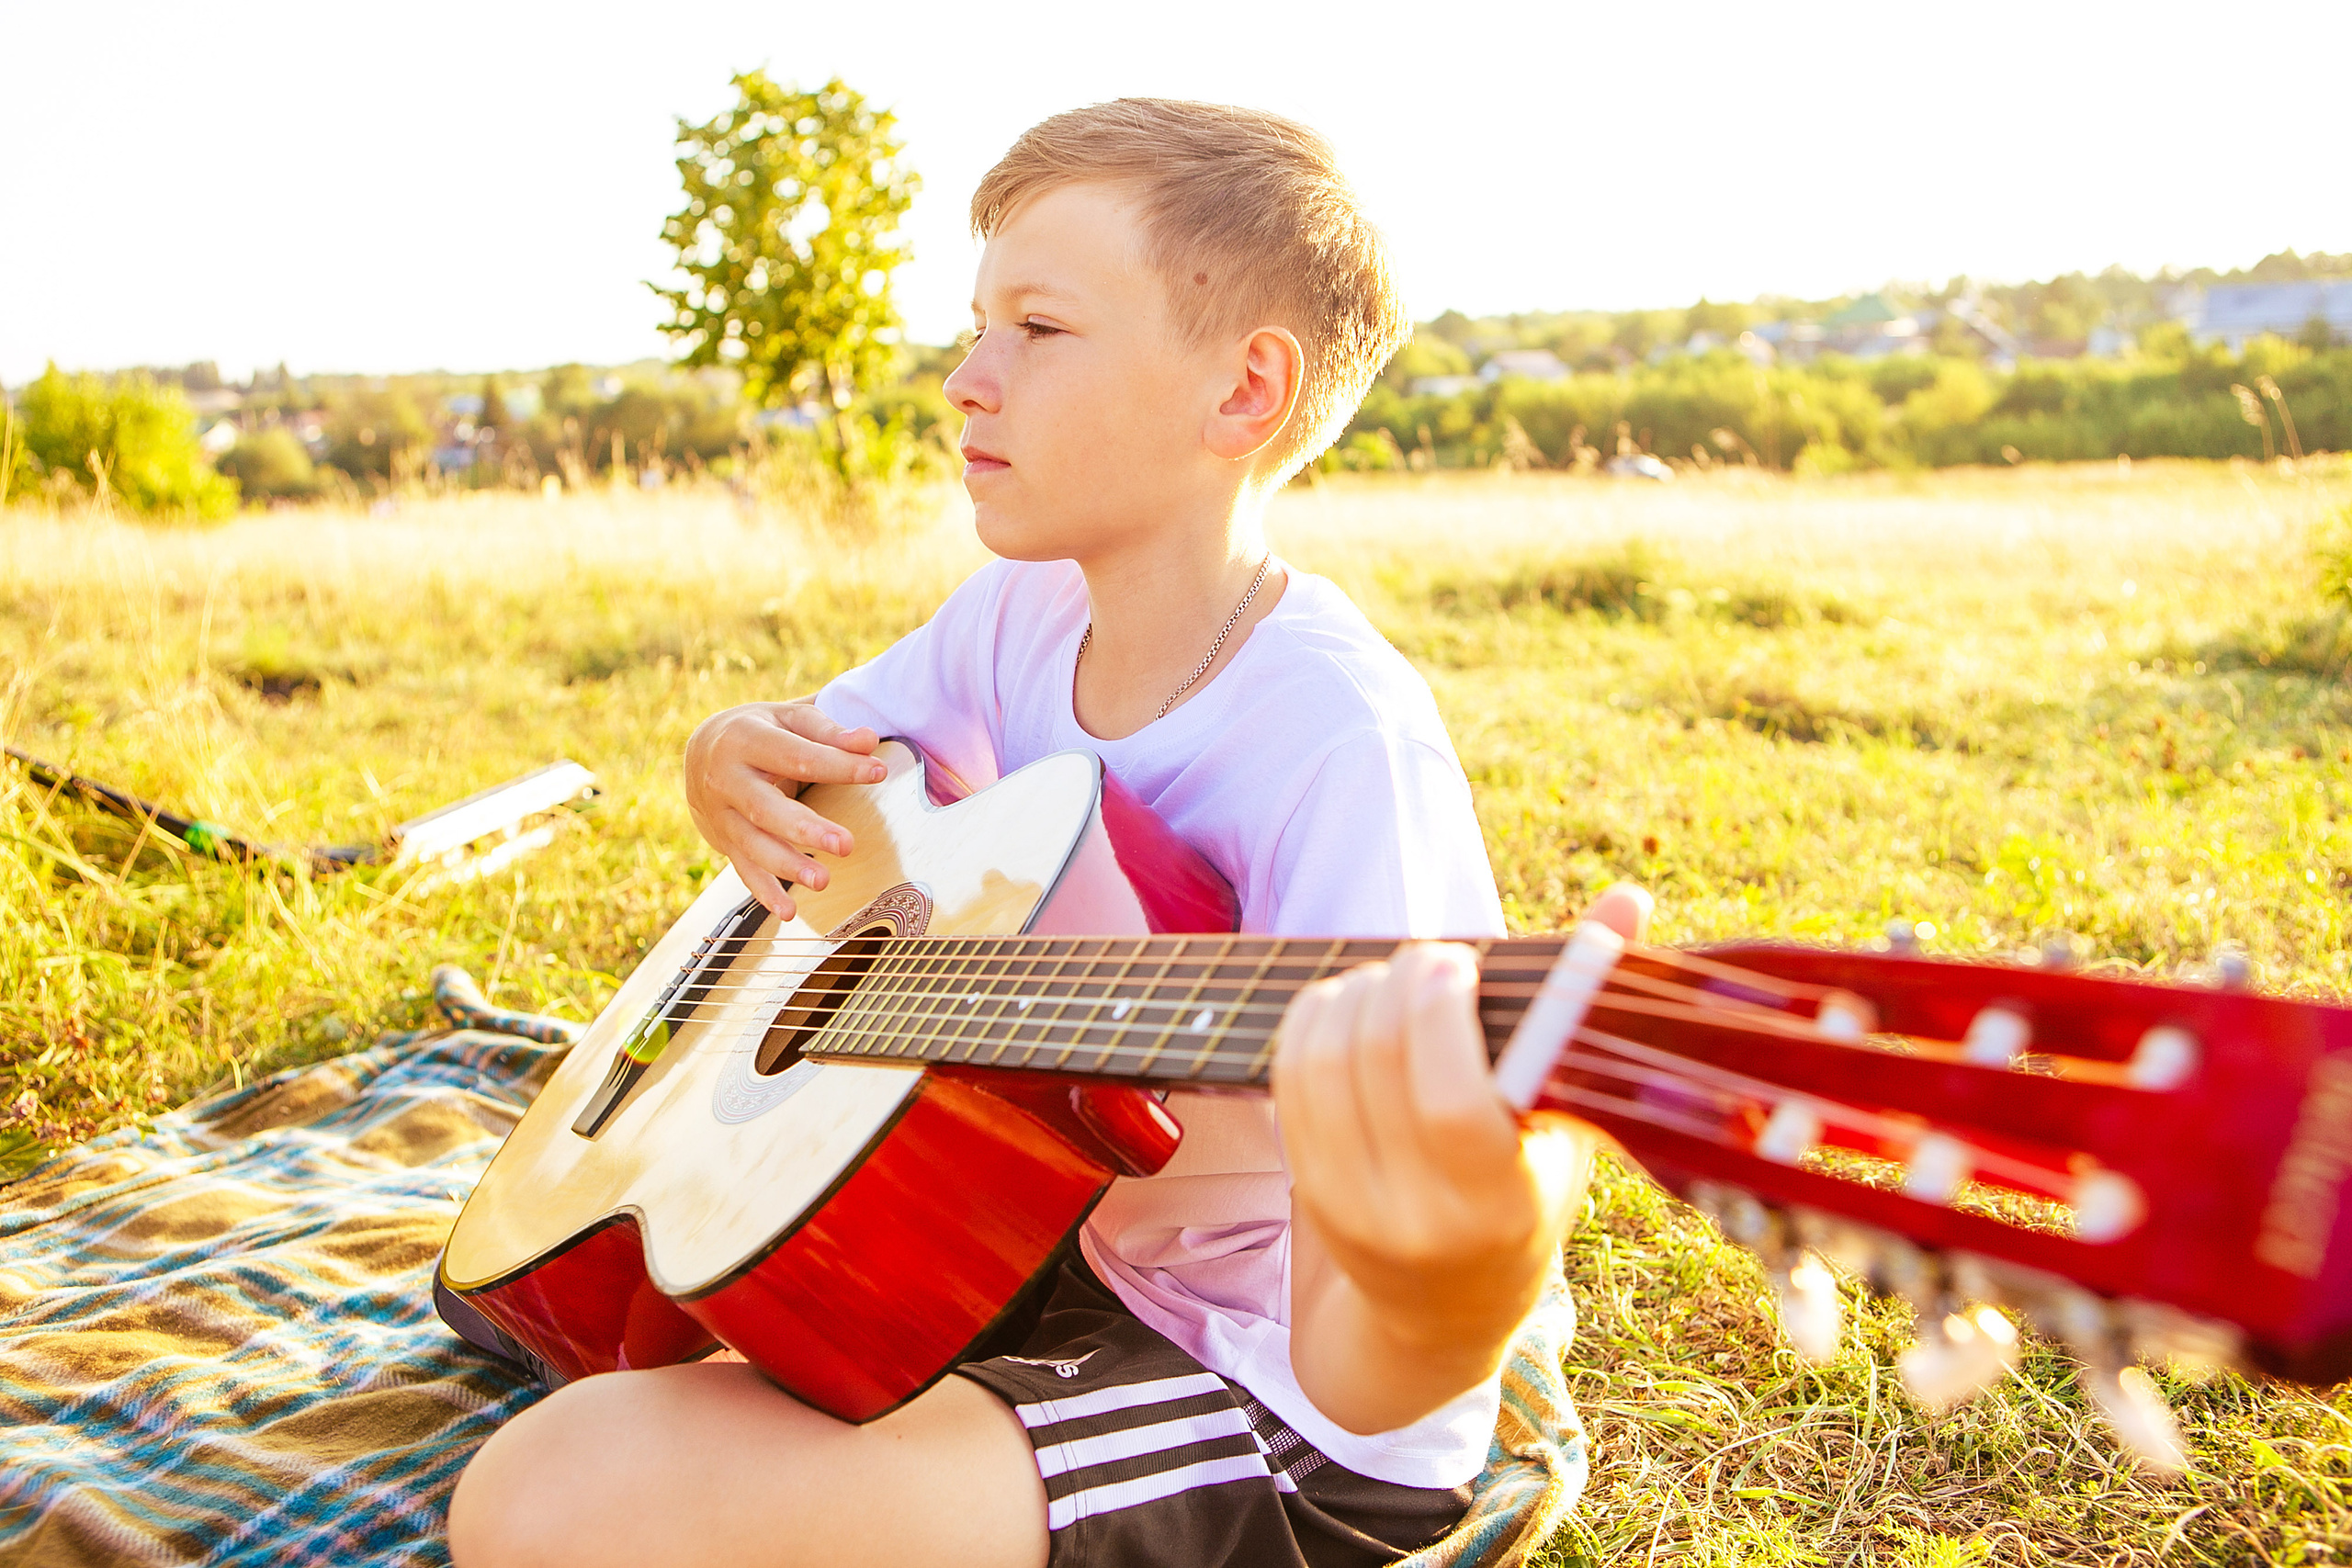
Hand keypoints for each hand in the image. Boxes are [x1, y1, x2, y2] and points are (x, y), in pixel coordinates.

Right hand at [683, 702, 885, 918]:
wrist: (703, 751)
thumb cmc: (761, 731)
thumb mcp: (788, 719)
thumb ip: (828, 730)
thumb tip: (869, 740)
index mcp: (744, 739)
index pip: (796, 755)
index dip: (838, 765)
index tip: (878, 773)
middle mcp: (725, 779)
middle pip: (765, 808)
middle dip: (806, 828)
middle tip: (846, 845)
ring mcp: (721, 814)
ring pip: (753, 845)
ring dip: (787, 866)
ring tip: (823, 881)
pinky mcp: (724, 841)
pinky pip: (743, 869)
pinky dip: (764, 892)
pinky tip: (788, 911)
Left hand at [1273, 884, 1649, 1433]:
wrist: (1441, 1314)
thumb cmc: (1525, 1197)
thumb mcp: (1572, 1125)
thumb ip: (1588, 1009)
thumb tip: (1629, 900)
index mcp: (1498, 1204)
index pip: (1449, 1098)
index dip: (1441, 1009)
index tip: (1461, 963)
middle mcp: (1416, 1214)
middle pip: (1377, 1057)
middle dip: (1398, 981)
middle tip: (1432, 960)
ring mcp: (1349, 1205)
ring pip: (1320, 1058)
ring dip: (1352, 992)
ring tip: (1394, 983)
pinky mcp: (1306, 1186)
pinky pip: (1288, 1076)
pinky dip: (1313, 1019)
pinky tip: (1351, 1006)